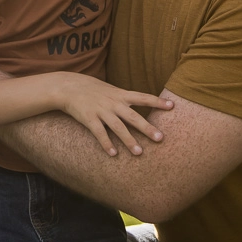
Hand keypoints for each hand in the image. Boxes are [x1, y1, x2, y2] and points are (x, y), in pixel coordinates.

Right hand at [51, 73, 173, 156]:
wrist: (69, 87)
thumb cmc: (93, 89)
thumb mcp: (111, 90)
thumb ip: (125, 98)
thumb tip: (142, 102)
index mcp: (120, 94)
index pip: (143, 97)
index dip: (157, 102)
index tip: (172, 106)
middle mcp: (113, 103)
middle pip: (133, 116)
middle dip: (147, 128)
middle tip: (160, 138)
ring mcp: (101, 111)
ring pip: (118, 127)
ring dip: (129, 140)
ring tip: (139, 152)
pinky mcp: (89, 118)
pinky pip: (99, 133)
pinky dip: (106, 144)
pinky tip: (113, 154)